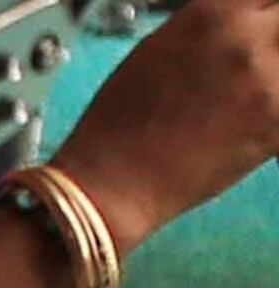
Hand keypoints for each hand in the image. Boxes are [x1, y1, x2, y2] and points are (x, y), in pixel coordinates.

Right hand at [56, 0, 278, 253]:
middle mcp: (247, 37)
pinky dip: (276, 116)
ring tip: (254, 95)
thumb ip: (215, 24)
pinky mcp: (276, 125)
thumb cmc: (121, 121)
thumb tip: (243, 21)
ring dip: (276, 74)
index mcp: (216, 11)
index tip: (262, 28)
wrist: (110, 186)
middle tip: (260, 63)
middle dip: (274, 40)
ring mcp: (267, 81)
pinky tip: (255, 124)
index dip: (268, 12)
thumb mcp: (162, 44)